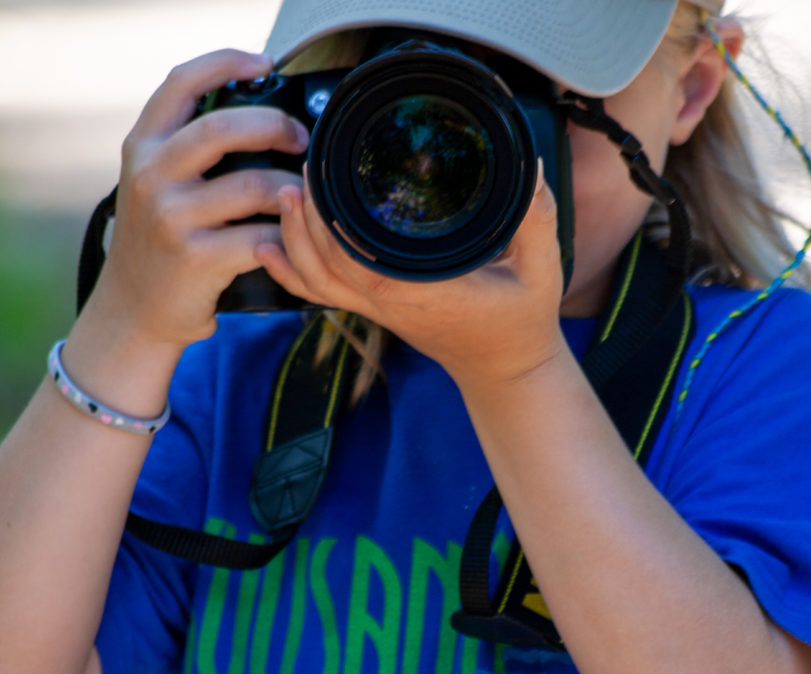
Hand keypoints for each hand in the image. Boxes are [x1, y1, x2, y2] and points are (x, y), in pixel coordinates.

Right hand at [83, 49, 309, 347]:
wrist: (133, 309)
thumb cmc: (161, 239)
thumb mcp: (155, 182)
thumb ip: (188, 148)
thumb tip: (261, 115)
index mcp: (143, 147)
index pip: (181, 83)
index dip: (225, 63)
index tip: (264, 62)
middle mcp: (150, 176)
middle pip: (224, 127)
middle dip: (275, 125)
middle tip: (300, 139)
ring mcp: (171, 218)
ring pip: (254, 185)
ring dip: (290, 189)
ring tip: (301, 195)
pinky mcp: (196, 258)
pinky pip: (260, 237)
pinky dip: (286, 236)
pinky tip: (291, 237)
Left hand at [256, 160, 568, 385]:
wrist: (504, 368)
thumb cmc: (521, 320)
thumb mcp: (541, 270)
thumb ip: (537, 219)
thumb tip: (532, 168)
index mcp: (425, 293)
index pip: (361, 265)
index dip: (331, 230)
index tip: (322, 182)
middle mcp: (392, 303)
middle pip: (327, 269)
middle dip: (304, 223)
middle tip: (299, 174)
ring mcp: (379, 309)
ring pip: (318, 283)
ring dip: (293, 242)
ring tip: (284, 197)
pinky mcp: (376, 308)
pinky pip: (323, 293)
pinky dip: (292, 271)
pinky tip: (268, 248)